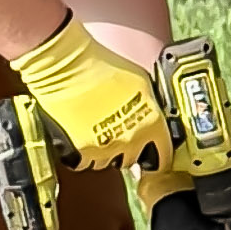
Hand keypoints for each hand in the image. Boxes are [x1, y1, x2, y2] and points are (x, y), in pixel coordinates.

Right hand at [13, 8, 165, 180]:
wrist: (66, 68)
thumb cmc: (99, 67)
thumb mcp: (140, 81)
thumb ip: (150, 105)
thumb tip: (152, 116)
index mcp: (151, 122)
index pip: (164, 153)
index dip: (159, 154)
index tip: (155, 155)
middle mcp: (131, 140)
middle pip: (133, 158)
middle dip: (128, 149)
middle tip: (118, 133)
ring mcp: (105, 149)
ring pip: (108, 162)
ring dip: (104, 151)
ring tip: (95, 130)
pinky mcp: (79, 154)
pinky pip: (84, 162)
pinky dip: (82, 154)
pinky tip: (80, 136)